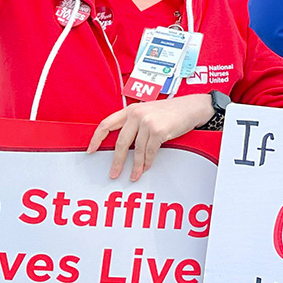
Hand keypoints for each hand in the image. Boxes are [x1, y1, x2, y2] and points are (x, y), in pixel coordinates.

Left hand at [86, 93, 215, 180]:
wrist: (191, 107)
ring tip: (134, 175)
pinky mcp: (158, 131)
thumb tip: (124, 145)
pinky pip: (149, 152)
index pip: (106, 124)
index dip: (96, 138)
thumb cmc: (172, 111)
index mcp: (131, 110)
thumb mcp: (148, 112)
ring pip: (136, 150)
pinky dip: (147, 162)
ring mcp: (147, 122)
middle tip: (114, 173)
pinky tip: (146, 167)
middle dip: (117, 161)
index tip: (91, 150)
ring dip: (135, 166)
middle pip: (120, 142)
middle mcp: (136, 114)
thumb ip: (135, 123)